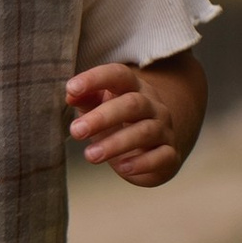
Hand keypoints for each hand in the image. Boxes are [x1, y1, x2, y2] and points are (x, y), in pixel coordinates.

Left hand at [66, 53, 204, 188]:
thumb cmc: (118, 125)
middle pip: (133, 104)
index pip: (119, 75)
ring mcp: (164, 130)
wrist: (152, 152)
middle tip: (76, 131)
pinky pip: (162, 156)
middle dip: (102, 117)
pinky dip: (142, 163)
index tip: (71, 89)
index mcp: (133, 88)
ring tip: (90, 155)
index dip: (96, 79)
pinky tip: (122, 168)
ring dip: (116, 144)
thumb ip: (85, 99)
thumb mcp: (99, 109)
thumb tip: (71, 94)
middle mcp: (152, 106)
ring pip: (146, 131)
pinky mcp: (170, 155)